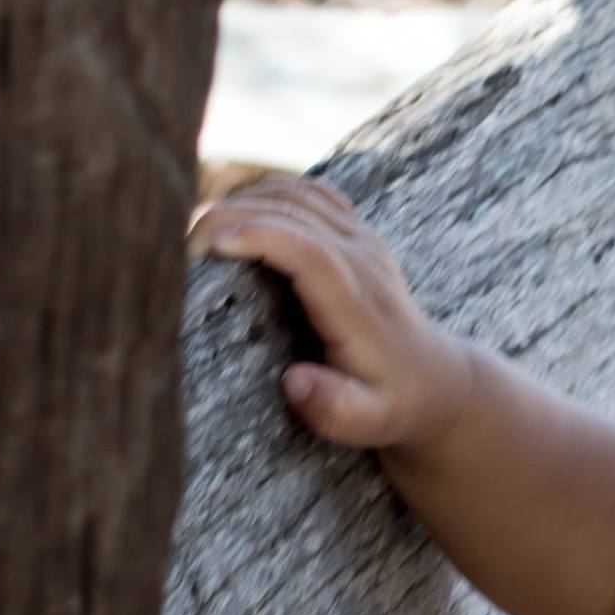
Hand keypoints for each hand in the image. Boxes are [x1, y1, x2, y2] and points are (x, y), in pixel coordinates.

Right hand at [193, 172, 474, 453]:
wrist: (434, 379)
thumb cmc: (392, 404)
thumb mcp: (369, 422)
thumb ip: (334, 409)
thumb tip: (294, 381)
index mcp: (359, 303)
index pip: (308, 250)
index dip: (259, 236)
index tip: (209, 243)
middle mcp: (362, 259)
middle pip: (293, 212)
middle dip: (232, 215)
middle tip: (180, 241)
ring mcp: (361, 237)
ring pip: (296, 193)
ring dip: (243, 199)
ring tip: (198, 229)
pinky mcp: (355, 230)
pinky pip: (306, 191)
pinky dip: (265, 191)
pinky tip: (235, 211)